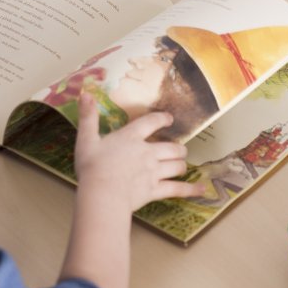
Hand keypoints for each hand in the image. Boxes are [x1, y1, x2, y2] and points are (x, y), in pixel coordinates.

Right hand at [74, 93, 204, 211]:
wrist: (102, 195)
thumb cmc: (92, 168)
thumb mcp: (85, 139)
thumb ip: (88, 117)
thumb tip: (85, 93)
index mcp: (131, 138)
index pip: (151, 122)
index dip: (162, 119)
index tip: (168, 118)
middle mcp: (147, 153)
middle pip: (171, 147)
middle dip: (177, 148)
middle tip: (178, 149)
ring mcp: (154, 172)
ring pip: (177, 166)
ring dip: (181, 165)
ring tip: (182, 165)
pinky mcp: (155, 190)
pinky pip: (178, 189)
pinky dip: (191, 189)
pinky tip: (202, 188)